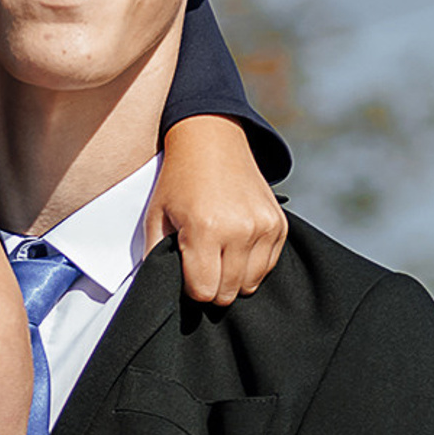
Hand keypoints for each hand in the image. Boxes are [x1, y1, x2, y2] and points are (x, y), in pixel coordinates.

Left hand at [146, 114, 285, 304]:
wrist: (212, 141)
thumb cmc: (180, 180)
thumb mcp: (156, 216)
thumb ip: (155, 256)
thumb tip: (161, 287)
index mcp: (205, 229)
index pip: (204, 291)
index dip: (192, 290)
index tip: (186, 274)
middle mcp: (239, 230)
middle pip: (229, 293)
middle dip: (212, 287)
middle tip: (201, 265)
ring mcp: (264, 227)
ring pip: (251, 284)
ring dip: (234, 279)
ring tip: (219, 255)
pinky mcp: (279, 224)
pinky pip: (268, 266)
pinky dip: (252, 265)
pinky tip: (236, 245)